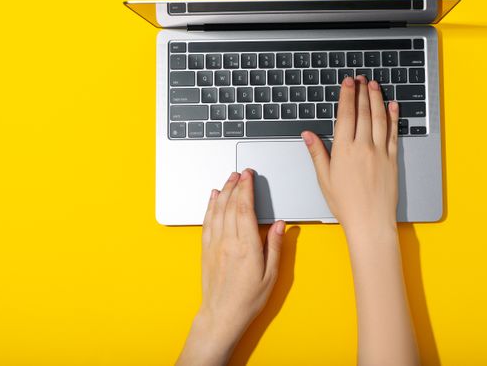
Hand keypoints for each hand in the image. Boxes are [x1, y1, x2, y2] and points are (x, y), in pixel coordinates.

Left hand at [177, 169, 284, 365]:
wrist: (221, 315)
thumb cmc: (248, 299)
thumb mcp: (271, 275)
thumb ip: (275, 247)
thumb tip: (280, 225)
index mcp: (247, 247)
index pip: (245, 209)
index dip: (246, 189)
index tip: (249, 176)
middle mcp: (228, 242)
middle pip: (230, 205)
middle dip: (236, 185)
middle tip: (241, 172)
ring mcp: (214, 245)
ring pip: (217, 210)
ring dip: (223, 191)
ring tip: (229, 179)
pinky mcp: (206, 250)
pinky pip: (207, 221)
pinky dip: (210, 206)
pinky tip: (213, 197)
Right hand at [302, 77, 417, 364]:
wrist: (370, 222)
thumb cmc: (345, 204)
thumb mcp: (324, 179)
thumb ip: (317, 153)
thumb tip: (308, 134)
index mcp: (344, 150)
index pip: (346, 115)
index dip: (347, 96)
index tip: (348, 83)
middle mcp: (363, 147)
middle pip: (363, 113)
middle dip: (362, 92)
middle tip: (361, 78)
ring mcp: (380, 152)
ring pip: (379, 118)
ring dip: (377, 99)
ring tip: (374, 85)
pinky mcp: (393, 159)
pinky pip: (393, 133)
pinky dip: (393, 117)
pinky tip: (393, 106)